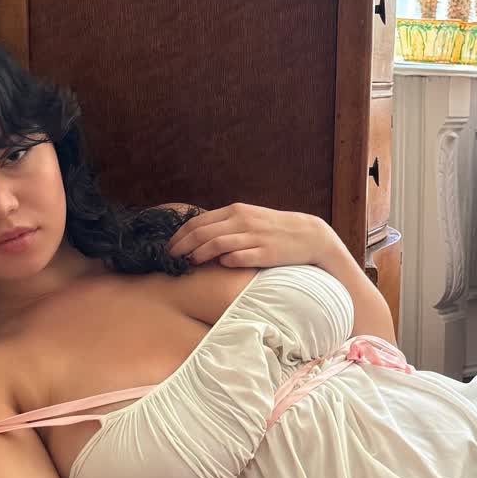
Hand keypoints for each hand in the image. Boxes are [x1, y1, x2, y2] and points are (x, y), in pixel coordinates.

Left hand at [167, 203, 329, 268]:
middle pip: (202, 233)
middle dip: (182, 247)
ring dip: (199, 255)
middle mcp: (242, 221)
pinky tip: (219, 266)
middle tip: (171, 259)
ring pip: (216, 245)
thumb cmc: (273, 228)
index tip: (169, 247)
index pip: (198, 222)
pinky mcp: (265, 253)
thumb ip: (225, 224)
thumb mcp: (248, 218)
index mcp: (235, 211)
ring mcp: (254, 237)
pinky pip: (238, 258)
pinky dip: (224, 262)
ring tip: (190, 264)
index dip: (180, 236)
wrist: (307, 235)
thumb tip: (198, 235)